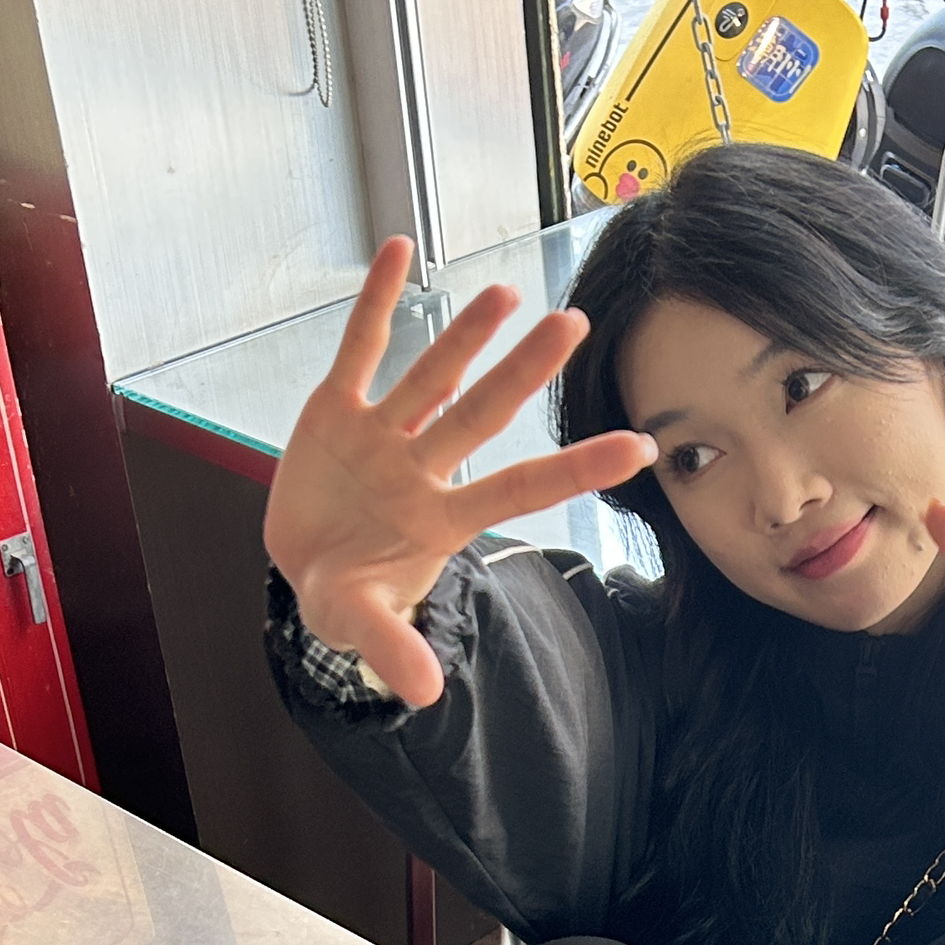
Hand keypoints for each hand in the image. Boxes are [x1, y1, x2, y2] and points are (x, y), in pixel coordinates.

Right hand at [263, 237, 655, 707]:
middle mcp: (422, 467)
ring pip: (432, 375)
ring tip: (505, 292)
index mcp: (439, 518)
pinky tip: (399, 251)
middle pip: (482, 414)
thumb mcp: (361, 624)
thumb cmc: (346, 596)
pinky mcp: (336, 411)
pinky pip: (360, 348)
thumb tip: (425, 694)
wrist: (302, 568)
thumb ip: (394, 647)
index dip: (578, 468)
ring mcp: (382, 435)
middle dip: (523, 372)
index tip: (643, 446)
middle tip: (573, 324)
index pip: (522, 488)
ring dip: (464, 334)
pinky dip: (377, 302)